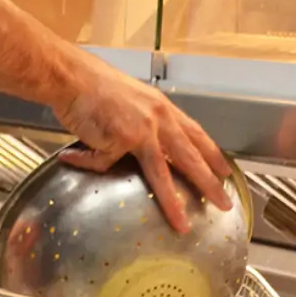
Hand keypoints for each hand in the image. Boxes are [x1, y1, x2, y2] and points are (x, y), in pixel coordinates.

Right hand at [56, 52, 234, 232]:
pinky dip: (85, 160)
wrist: (70, 74)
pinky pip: (102, 162)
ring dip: (172, 200)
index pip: (195, 133)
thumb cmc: (93, 82)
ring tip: (182, 222)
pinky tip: (70, 158)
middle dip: (209, 183)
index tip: (225, 171)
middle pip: (189, 157)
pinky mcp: (117, 140)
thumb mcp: (131, 97)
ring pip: (160, 172)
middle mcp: (156, 119)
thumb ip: (142, 120)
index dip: (211, 154)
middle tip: (224, 203)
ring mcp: (139, 131)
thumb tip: (139, 146)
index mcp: (161, 107)